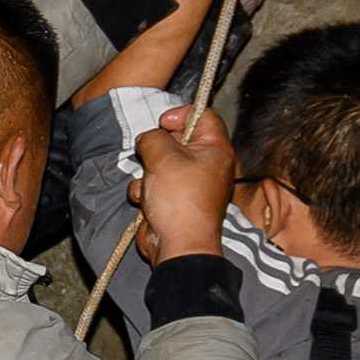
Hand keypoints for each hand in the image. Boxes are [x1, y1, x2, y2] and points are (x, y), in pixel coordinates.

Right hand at [130, 110, 235, 260]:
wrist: (178, 245)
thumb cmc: (180, 201)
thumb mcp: (163, 157)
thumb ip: (153, 138)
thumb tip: (148, 138)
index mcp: (215, 149)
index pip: (203, 115)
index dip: (180, 114)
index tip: (162, 123)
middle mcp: (207, 165)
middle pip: (178, 140)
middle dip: (157, 147)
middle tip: (149, 153)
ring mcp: (191, 184)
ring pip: (162, 163)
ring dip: (147, 172)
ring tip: (148, 183)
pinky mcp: (175, 201)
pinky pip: (155, 186)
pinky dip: (145, 191)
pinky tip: (144, 200)